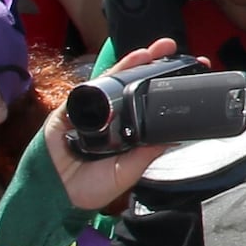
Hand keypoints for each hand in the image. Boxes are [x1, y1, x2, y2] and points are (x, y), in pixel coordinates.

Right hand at [45, 37, 188, 210]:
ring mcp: (90, 112)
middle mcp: (110, 117)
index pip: (147, 102)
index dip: (164, 86)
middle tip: (170, 48)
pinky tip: (121, 68)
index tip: (189, 72)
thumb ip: (146, 153)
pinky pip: (88, 90)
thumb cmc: (89, 187)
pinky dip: (104, 78)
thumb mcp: (127, 171)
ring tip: (151, 51)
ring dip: (131, 63)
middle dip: (151, 64)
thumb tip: (174, 137)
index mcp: (125, 130)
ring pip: (112, 81)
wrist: (56, 197)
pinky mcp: (68, 112)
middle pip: (131, 84)